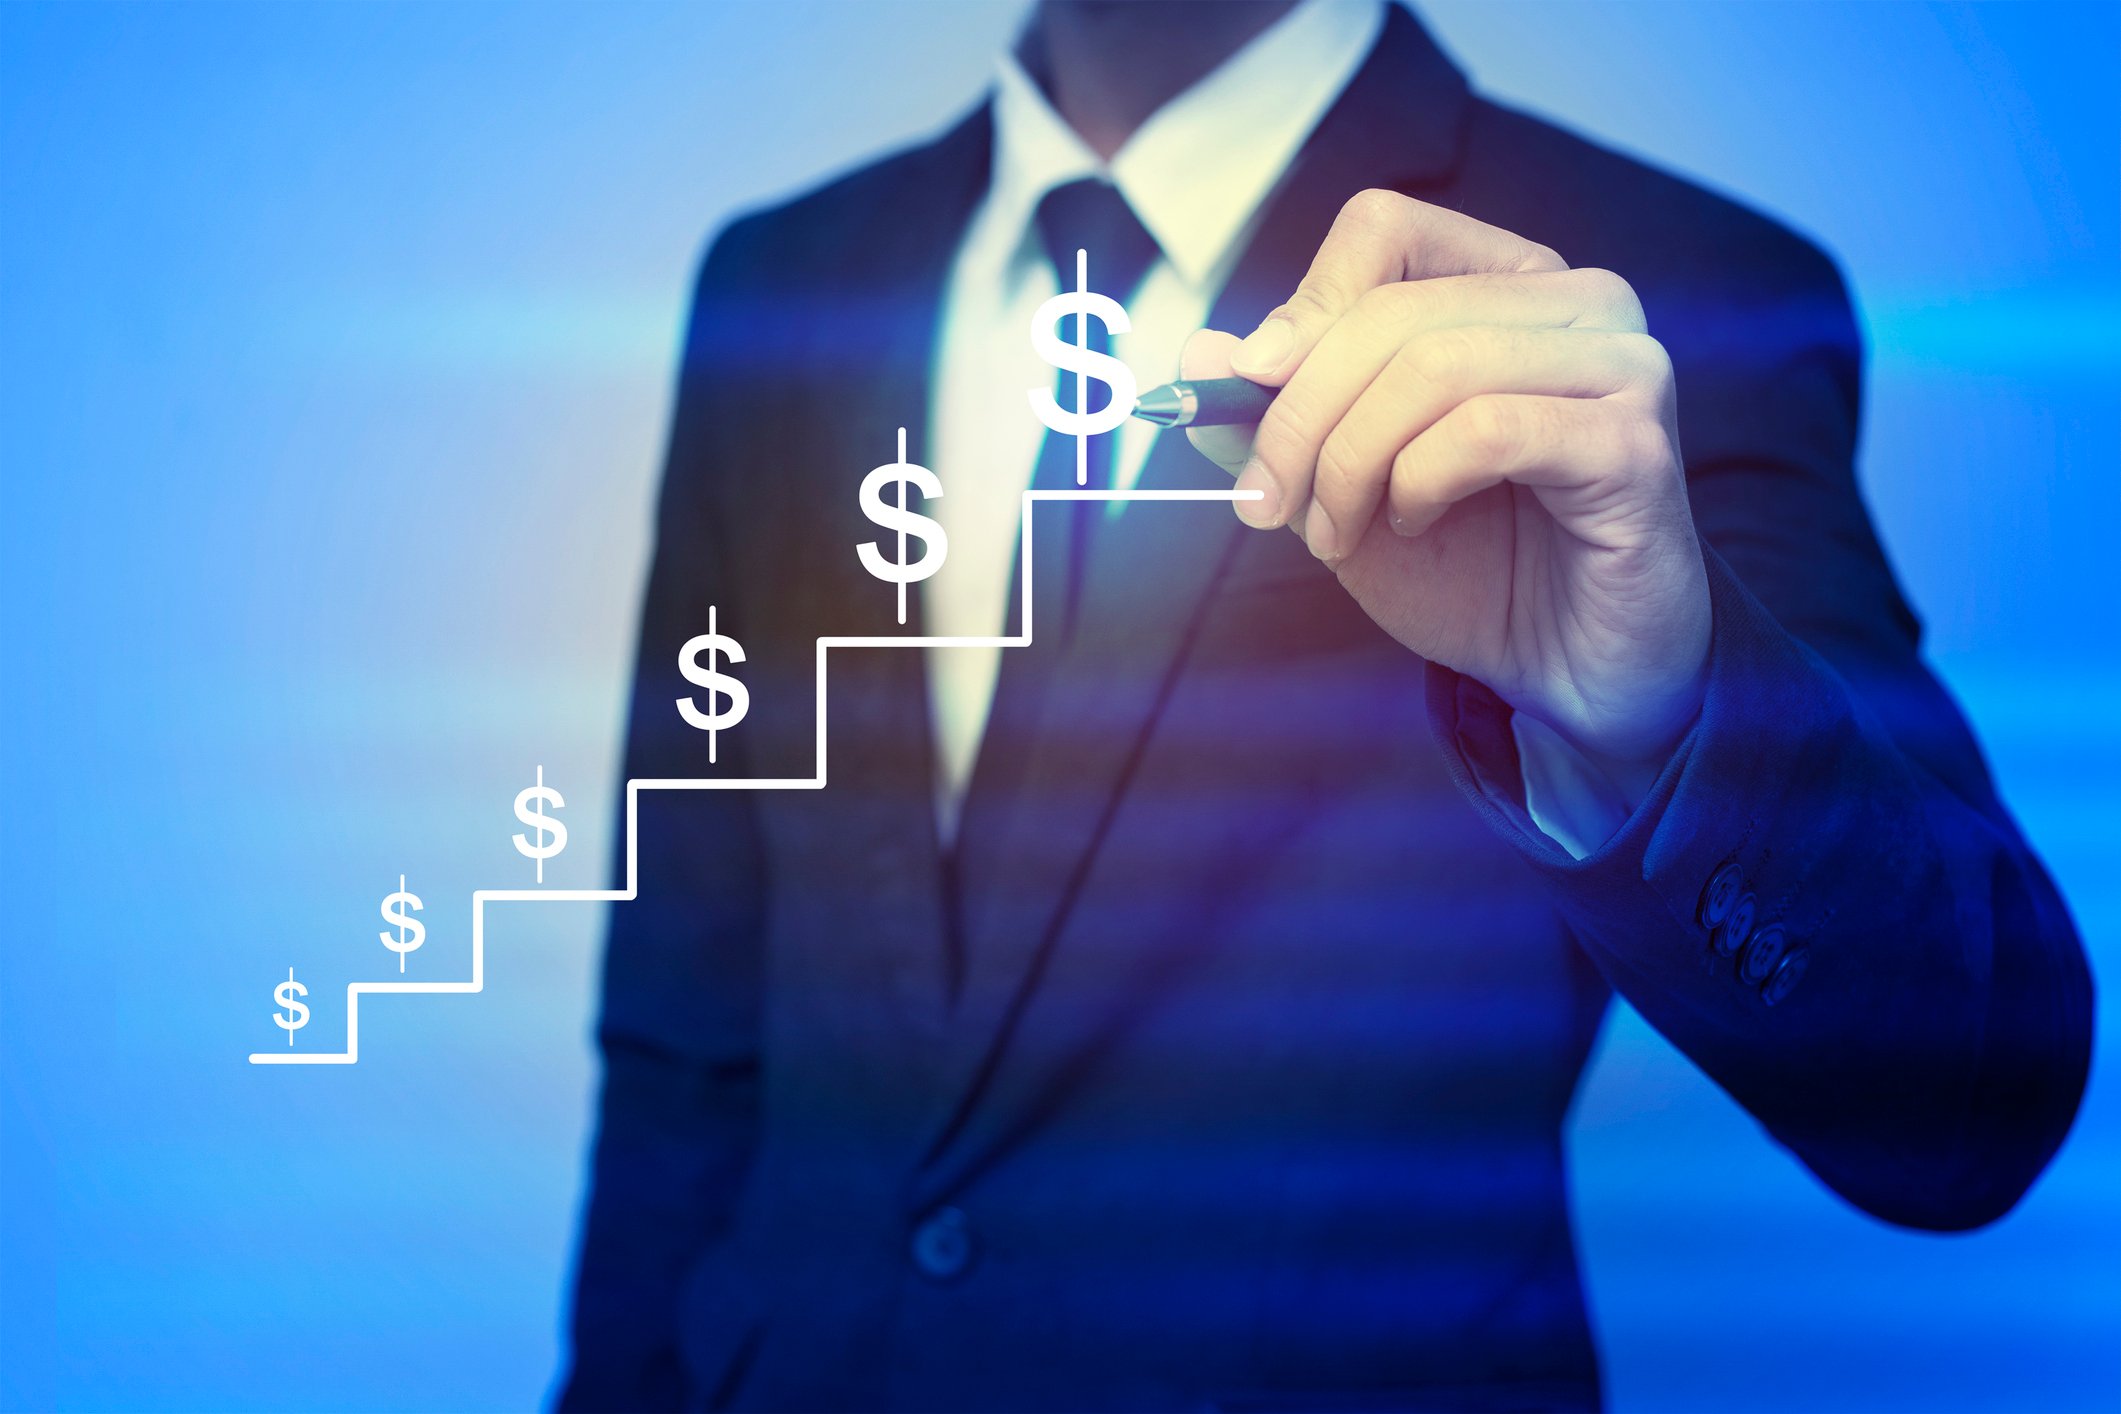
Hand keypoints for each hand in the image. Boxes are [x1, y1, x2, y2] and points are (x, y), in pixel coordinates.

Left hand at [1187, 190, 1710, 795]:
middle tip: (1267, 503)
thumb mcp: (1346, 486)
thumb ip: (1280, 417)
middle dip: (1300, 414)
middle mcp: (1579, 304)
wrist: (1570, 672)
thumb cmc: (1474, 569)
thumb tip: (1200, 355)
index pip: (1384, 230)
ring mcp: (1621, 366)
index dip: (1301, 310)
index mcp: (1509, 285)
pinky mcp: (1634, 445)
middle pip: (1392, 308)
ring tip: (1334, 534)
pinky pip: (1487, 430)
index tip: (1246, 393)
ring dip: (1350, 461)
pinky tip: (1412, 525)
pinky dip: (1417, 483)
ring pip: (1434, 365)